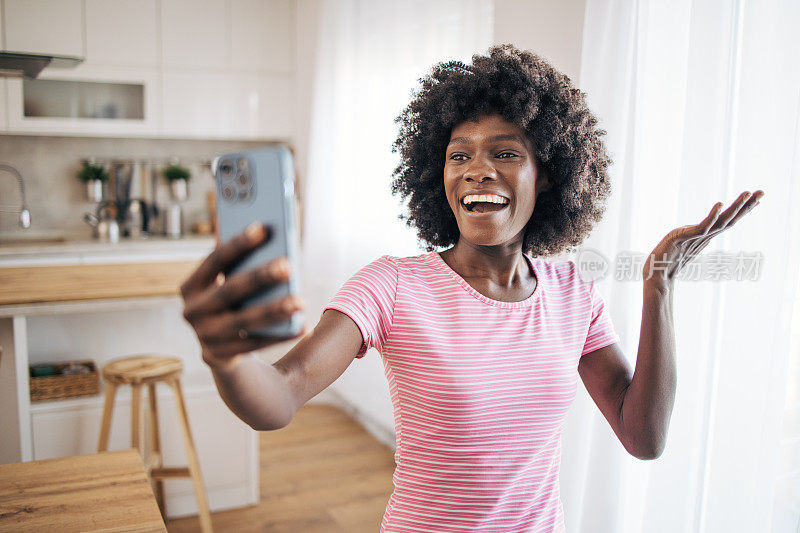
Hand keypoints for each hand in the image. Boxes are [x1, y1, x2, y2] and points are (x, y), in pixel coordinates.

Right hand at [179, 222, 306, 369]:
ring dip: (274, 311)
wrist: (218, 347)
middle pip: (229, 291)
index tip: (263, 228)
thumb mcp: (227, 283)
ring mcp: (205, 336)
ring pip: (244, 321)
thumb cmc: (231, 301)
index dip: (237, 244)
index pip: (214, 261)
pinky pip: (256, 344)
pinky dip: (281, 335)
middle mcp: (192, 311)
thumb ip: (241, 265)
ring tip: (300, 301)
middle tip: (288, 265)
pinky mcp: (221, 356)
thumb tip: (272, 240)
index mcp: (191, 286)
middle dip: (259, 277)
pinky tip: (303, 326)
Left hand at [643, 190, 763, 284]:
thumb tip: (696, 229)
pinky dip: (712, 216)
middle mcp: (705, 236)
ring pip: (721, 221)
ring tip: (747, 193)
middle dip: (746, 205)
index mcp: (706, 236)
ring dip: (735, 207)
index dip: (742, 210)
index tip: (757, 198)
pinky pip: (702, 226)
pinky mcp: (685, 238)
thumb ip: (692, 234)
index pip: (728, 220)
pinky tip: (720, 204)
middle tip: (762, 191)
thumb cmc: (666, 259)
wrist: (655, 275)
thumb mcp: (683, 241)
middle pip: (730, 219)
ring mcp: (697, 238)